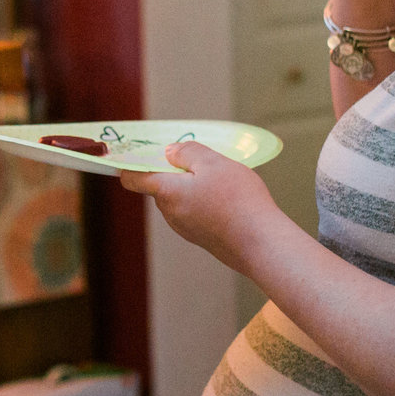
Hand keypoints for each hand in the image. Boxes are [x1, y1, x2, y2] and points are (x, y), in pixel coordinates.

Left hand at [119, 142, 286, 282]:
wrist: (262, 243)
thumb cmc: (238, 201)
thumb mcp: (213, 162)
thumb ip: (187, 152)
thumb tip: (169, 153)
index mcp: (166, 193)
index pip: (133, 179)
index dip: (131, 163)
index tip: (140, 153)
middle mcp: (170, 214)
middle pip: (161, 186)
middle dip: (176, 172)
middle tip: (203, 162)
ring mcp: (186, 229)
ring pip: (181, 199)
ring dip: (194, 187)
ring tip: (224, 182)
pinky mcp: (202, 238)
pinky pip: (195, 213)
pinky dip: (206, 202)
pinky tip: (231, 200)